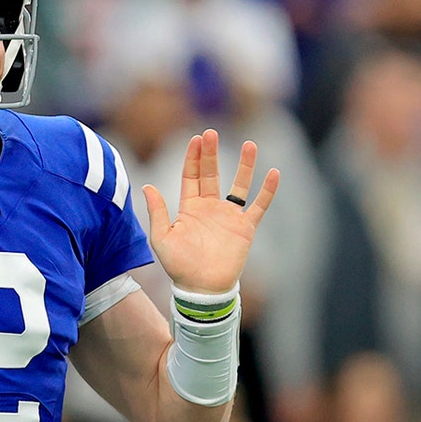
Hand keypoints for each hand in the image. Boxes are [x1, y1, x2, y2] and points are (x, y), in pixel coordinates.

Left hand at [143, 129, 279, 293]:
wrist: (202, 289)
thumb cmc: (179, 266)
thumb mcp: (161, 238)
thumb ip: (157, 212)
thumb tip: (147, 186)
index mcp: (190, 208)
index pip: (191, 176)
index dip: (193, 157)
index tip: (196, 138)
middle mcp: (210, 208)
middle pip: (212, 174)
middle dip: (211, 153)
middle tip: (211, 132)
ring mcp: (229, 216)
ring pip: (239, 185)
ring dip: (244, 165)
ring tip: (250, 144)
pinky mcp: (245, 228)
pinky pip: (259, 206)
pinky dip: (267, 191)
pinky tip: (273, 173)